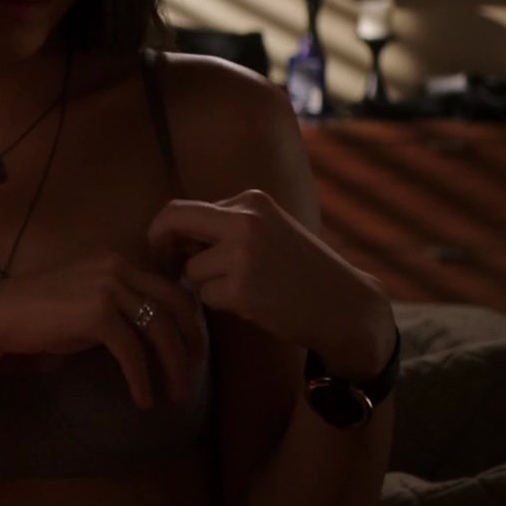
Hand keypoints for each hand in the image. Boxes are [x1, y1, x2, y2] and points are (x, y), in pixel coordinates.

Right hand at [0, 251, 207, 408]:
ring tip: (175, 394)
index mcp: (117, 262)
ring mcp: (108, 289)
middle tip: (194, 370)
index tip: (192, 346)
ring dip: (172, 366)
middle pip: (174, 306)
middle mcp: (117, 269)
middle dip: (191, 341)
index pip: (169, 288)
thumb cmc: (36, 311)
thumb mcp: (85, 299)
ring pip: (159, 331)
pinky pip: (132, 352)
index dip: (187, 320)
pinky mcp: (98, 315)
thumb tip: (148, 331)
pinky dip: (141, 379)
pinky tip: (142, 399)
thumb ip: (117, 305)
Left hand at [147, 190, 393, 375]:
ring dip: (205, 285)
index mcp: (252, 201)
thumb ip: (226, 226)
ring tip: (244, 288)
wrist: (344, 304)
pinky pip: (205, 296)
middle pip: (173, 222)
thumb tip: (169, 235)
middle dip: (160, 245)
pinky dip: (220, 303)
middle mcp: (246, 220)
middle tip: (165, 265)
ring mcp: (243, 254)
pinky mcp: (242, 289)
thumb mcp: (268, 230)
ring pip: (190, 270)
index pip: (184, 207)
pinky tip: (252, 303)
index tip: (165, 248)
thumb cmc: (301, 270)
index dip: (166, 229)